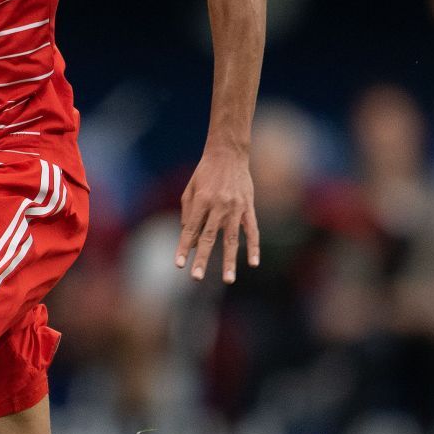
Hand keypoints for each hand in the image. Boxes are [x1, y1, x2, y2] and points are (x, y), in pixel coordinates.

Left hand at [175, 143, 259, 282]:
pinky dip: (253, 247)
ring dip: (229, 261)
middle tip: (196, 278)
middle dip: (202, 259)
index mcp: (201, 201)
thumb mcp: (190, 189)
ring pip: (232, 239)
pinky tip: (253, 262)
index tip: (179, 265)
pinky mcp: (249, 207)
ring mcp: (235, 208)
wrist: (229, 154)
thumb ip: (188, 214)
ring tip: (228, 279)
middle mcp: (218, 206)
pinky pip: (252, 231)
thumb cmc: (205, 173)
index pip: (190, 230)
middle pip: (209, 238)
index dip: (184, 248)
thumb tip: (189, 239)